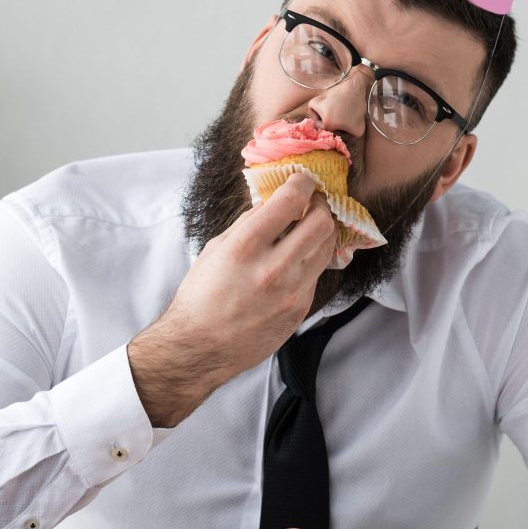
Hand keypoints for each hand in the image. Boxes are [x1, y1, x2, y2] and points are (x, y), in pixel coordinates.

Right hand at [129, 173, 337, 426]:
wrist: (200, 347)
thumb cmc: (201, 295)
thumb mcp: (216, 249)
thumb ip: (248, 223)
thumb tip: (273, 201)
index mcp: (245, 247)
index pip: (291, 200)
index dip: (302, 183)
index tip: (301, 180)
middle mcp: (273, 268)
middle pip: (322, 221)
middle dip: (319, 205)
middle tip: (310, 203)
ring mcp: (292, 292)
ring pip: (327, 247)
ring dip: (321, 230)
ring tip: (307, 227)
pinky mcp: (300, 309)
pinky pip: (316, 273)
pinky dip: (310, 259)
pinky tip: (295, 259)